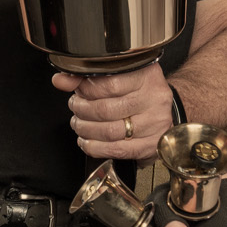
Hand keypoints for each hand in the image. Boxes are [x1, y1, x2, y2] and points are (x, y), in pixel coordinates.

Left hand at [54, 63, 175, 159]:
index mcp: (147, 76)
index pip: (108, 84)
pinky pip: (117, 150)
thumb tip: (60, 80)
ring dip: (86, 129)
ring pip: (109, 131)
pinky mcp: (151, 145)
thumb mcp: (120, 76)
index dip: (86, 90)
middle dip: (82, 110)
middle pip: (106, 110)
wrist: (166, 110)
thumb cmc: (140, 91)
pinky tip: (87, 142)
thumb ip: (88, 77)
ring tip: (79, 124)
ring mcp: (155, 124)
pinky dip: (96, 147)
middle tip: (75, 108)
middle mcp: (154, 99)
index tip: (78, 91)